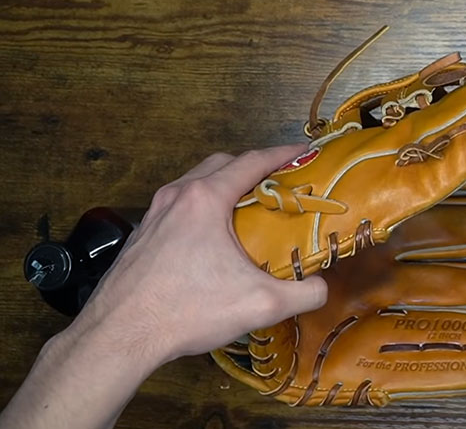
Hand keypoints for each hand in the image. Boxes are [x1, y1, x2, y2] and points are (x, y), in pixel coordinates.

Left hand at [1, 145, 329, 428]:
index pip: (251, 162)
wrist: (120, 335)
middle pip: (220, 164)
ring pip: (194, 183)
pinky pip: (177, 205)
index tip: (303, 152)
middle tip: (276, 183)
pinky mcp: (140, 235)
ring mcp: (153, 213)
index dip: (282, 154)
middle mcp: (177, 196)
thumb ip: (304, 294)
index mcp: (206, 199)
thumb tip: (322, 288)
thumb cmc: (188, 310)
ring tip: (245, 208)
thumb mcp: (261, 304)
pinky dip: (200, 206)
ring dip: (222, 185)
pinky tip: (209, 237)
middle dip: (250, 166)